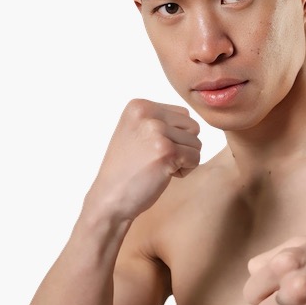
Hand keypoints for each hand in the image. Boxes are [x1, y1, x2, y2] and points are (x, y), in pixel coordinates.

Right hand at [85, 98, 200, 220]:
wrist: (109, 199)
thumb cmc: (127, 169)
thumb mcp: (136, 131)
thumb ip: (160, 120)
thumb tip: (194, 121)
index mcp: (138, 106)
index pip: (183, 114)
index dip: (175, 136)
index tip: (152, 149)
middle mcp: (146, 113)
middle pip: (192, 126)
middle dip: (182, 146)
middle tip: (157, 159)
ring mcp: (156, 131)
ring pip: (196, 143)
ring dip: (183, 159)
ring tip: (159, 166)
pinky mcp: (167, 151)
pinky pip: (195, 158)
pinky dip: (185, 170)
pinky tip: (163, 175)